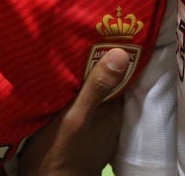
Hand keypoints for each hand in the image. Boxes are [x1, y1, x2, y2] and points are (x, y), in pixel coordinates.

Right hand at [18, 47, 129, 174]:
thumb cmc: (62, 153)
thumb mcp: (76, 117)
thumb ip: (96, 87)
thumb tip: (122, 52)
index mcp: (115, 112)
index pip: (122, 76)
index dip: (115, 55)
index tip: (106, 33)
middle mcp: (112, 120)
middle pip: (109, 86)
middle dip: (100, 66)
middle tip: (86, 39)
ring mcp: (100, 131)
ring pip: (98, 98)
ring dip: (89, 82)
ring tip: (75, 57)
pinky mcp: (86, 138)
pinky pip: (88, 110)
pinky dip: (82, 98)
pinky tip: (69, 88)